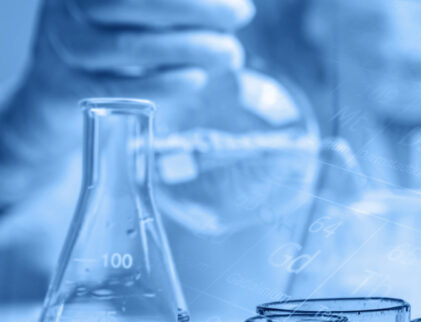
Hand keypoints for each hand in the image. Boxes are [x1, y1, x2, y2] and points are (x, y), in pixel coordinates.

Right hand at [0, 0, 253, 204]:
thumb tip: (233, 5)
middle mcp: (69, 9)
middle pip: (136, 2)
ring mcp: (64, 48)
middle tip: (240, 16)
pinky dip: (164, 82)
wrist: (59, 92)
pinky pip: (119, 86)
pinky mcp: (66, 89)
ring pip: (130, 45)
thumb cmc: (114, 38)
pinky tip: (198, 79)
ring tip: (230, 54)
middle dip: (199, 8)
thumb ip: (176, 6)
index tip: (235, 0)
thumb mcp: (137, 9)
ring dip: (191, 47)